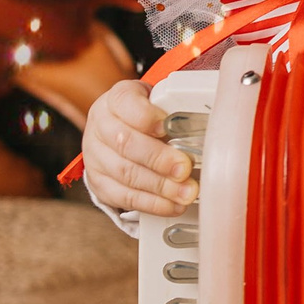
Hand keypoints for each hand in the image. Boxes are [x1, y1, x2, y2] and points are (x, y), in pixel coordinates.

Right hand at [80, 77, 194, 216]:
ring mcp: (95, 155)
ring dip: (159, 186)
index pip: (126, 103)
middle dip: (159, 159)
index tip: (167, 128)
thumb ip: (176, 109)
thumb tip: (208, 125)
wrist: (117, 130)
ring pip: (124, 173)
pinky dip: (151, 204)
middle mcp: (101, 125)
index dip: (147, 118)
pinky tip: (172, 205)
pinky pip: (123, 197)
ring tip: (185, 192)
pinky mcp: (98, 182)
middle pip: (125, 143)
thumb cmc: (144, 116)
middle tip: (184, 168)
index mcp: (116, 99)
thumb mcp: (157, 102)